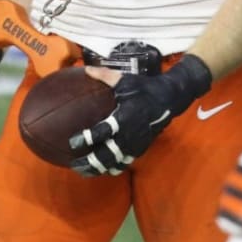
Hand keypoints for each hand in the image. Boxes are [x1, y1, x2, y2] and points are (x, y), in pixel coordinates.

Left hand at [68, 54, 212, 176]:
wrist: (169, 99)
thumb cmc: (144, 88)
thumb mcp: (125, 80)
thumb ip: (105, 75)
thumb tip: (86, 69)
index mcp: (125, 116)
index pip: (104, 131)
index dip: (88, 138)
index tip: (72, 142)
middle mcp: (130, 133)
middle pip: (108, 154)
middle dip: (90, 162)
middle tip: (74, 165)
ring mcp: (136, 143)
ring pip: (116, 163)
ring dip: (99, 169)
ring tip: (84, 171)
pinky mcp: (140, 148)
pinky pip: (125, 162)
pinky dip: (112, 168)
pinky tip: (101, 169)